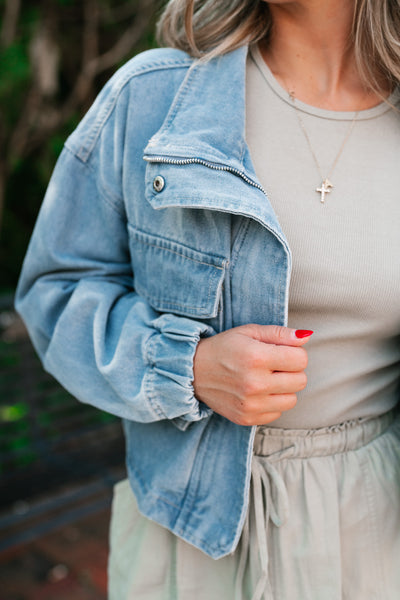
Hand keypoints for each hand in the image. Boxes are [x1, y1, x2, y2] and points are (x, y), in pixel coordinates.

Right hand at [193, 324, 312, 425]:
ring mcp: (251, 404)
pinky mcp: (246, 418)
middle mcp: (255, 383)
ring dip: (283, 389)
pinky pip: (277, 413)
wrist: (192, 371)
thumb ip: (280, 333)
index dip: (294, 354)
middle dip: (291, 371)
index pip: (301, 360)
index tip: (280, 352)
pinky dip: (272, 403)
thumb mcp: (249, 332)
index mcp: (256, 357)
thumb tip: (306, 337)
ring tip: (265, 379)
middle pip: (300, 381)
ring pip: (292, 400)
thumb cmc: (223, 347)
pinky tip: (257, 392)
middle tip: (272, 365)